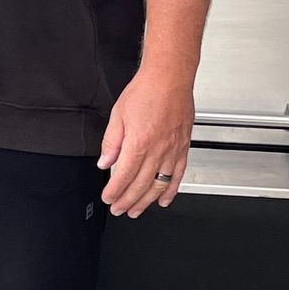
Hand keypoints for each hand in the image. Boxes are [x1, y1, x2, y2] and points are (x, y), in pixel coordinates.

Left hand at [98, 67, 194, 217]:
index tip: (108, 198)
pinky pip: (178, 175)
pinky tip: (163, 199)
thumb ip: (111, 142)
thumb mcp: (118, 115)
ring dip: (146, 201)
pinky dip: (171, 191)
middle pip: (140, 185)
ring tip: (136, 210)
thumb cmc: (145, 91)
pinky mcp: (183, 148)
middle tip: (118, 210)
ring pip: (159, 185)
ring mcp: (172, 151)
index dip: (114, 191)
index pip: (123, 176)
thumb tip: (105, 162)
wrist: (170, 78)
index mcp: (139, 143)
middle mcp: (158, 150)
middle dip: (127, 201)